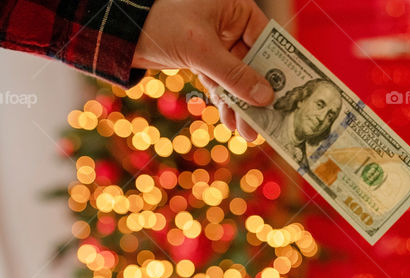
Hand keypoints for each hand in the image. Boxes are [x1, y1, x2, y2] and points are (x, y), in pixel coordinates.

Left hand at [132, 0, 272, 138]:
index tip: (288, 97)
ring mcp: (218, 44)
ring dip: (243, 106)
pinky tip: (232, 122)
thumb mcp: (200, 49)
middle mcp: (231, 25)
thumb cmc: (161, 23)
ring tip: (248, 132)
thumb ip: (234, 74)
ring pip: (238, 79)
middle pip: (255, 65)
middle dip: (258, 96)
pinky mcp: (204, 60)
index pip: (268, 41)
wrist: (121, 32)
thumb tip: (265, 97)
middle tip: (268, 122)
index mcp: (236, 9)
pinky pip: (222, 84)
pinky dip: (226, 103)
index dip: (278, 70)